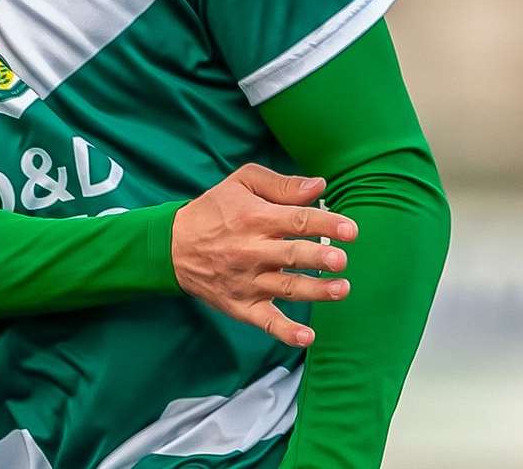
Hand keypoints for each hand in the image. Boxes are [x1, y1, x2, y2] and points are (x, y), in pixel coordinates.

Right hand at [171, 163, 356, 347]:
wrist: (172, 247)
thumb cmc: (213, 211)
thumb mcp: (240, 184)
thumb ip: (281, 185)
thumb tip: (319, 186)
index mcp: (254, 218)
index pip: (297, 220)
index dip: (326, 224)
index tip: (351, 230)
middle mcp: (251, 250)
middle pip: (291, 254)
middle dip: (318, 257)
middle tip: (341, 259)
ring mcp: (247, 281)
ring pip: (286, 288)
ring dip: (315, 291)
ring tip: (341, 289)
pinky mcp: (242, 306)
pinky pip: (266, 322)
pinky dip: (286, 332)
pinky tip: (307, 337)